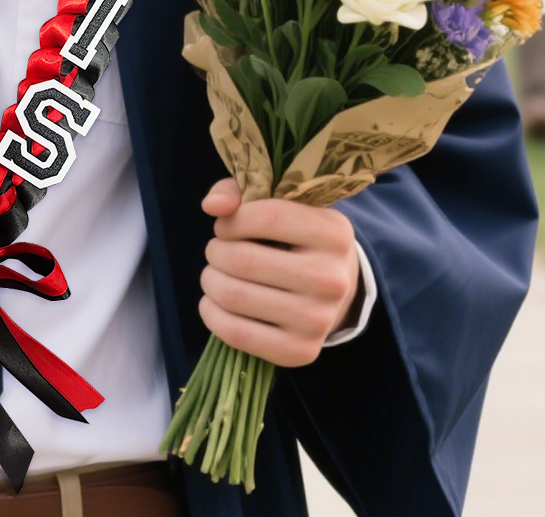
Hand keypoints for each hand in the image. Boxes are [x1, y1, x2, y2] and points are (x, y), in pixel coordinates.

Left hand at [199, 179, 359, 366]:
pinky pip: (236, 333)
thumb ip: (240, 191)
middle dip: (215, 251)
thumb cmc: (295, 237)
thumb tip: (212, 206)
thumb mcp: (278, 204)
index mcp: (333, 233)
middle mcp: (331, 279)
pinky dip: (211, 314)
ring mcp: (318, 320)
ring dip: (210, 280)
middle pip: (242, 260)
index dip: (232, 220)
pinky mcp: (301, 352)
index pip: (265, 218)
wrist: (334, 289)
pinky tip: (214, 302)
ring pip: (234, 296)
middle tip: (218, 251)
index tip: (226, 226)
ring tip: (216, 274)